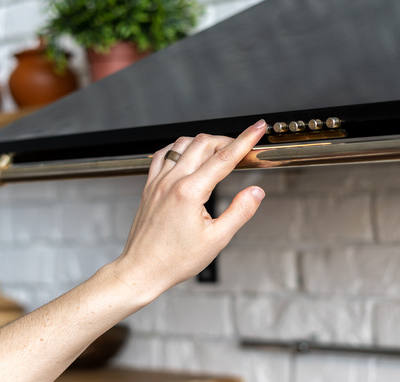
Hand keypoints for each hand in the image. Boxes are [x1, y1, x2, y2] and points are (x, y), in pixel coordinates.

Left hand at [114, 120, 266, 294]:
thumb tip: (256, 192)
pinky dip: (180, 148)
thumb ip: (240, 212)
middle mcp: (171, 181)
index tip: (257, 128)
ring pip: (183, 144)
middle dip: (227, 140)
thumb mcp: (216, 240)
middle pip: (203, 143)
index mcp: (189, 193)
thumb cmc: (174, 260)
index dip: (245, 140)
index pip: (224, 157)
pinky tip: (188, 155)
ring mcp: (157, 181)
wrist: (142, 270)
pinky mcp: (149, 185)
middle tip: (243, 147)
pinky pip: (164, 154)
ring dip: (204, 142)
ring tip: (219, 152)